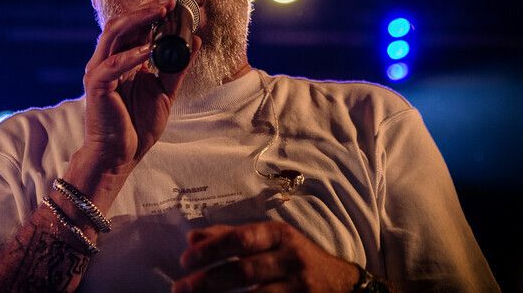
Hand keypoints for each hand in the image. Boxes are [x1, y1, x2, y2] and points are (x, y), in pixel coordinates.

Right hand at [82, 0, 200, 169]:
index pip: (136, 25)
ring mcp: (99, 71)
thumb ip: (176, 66)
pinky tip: (148, 50)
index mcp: (123, 59)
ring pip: (114, 34)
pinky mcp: (96, 86)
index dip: (152, 8)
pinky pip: (112, 66)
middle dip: (147, 6)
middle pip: (124, 22)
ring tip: (161, 11)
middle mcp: (108, 59)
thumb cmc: (137, 125)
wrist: (120, 156)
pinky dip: (130, 56)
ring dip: (138, 20)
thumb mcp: (164, 92)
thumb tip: (195, 40)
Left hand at [173, 222, 359, 292]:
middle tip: (180, 288)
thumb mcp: (268, 240)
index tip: (185, 260)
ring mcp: (298, 288)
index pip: (241, 238)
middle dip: (208, 281)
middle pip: (244, 271)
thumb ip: (230, 237)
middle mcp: (290, 259)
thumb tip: (192, 238)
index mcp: (279, 235)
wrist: (341, 284)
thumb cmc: (294, 257)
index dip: (211, 249)